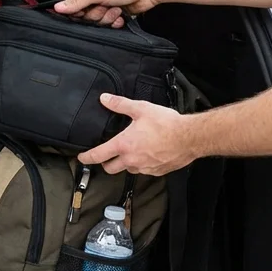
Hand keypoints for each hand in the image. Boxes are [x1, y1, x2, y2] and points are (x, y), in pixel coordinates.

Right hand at [55, 0, 162, 27]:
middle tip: (103, 6)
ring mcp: (104, 3)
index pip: (69, 1)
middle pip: (82, 14)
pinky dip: (114, 21)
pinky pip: (107, 23)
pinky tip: (120, 14)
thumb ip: (77, 2)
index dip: (74, 10)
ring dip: (106, 17)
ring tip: (115, 8)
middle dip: (94, 14)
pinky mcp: (113, 11)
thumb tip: (58, 7)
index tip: (82, 12)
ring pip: (95, 20)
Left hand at [78, 94, 195, 175]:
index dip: (86, 158)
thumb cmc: (166, 123)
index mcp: (123, 145)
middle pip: (110, 168)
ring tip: (131, 152)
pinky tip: (148, 155)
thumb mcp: (141, 109)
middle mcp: (131, 160)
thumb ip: (120, 105)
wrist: (190, 137)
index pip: (98, 155)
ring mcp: (144, 168)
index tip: (81, 158)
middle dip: (106, 163)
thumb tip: (104, 99)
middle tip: (107, 156)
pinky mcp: (157, 171)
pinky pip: (144, 171)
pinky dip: (142, 165)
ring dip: (126, 163)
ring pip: (128, 170)